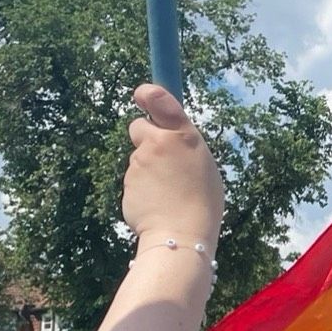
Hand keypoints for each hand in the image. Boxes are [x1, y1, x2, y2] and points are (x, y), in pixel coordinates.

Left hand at [124, 83, 223, 248]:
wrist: (181, 236)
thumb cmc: (202, 204)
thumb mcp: (204, 166)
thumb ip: (184, 147)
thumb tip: (170, 141)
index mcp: (184, 137)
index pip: (160, 99)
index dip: (148, 94)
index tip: (142, 94)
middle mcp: (158, 144)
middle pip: (138, 126)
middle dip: (145, 138)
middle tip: (161, 159)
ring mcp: (139, 164)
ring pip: (137, 158)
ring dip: (147, 169)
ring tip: (167, 192)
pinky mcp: (127, 183)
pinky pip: (133, 180)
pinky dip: (142, 189)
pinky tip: (157, 204)